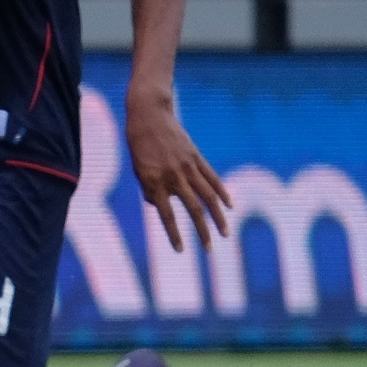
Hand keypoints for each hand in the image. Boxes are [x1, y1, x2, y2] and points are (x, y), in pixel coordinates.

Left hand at [123, 87, 230, 253]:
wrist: (149, 115)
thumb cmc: (138, 144)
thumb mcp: (137, 169)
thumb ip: (149, 189)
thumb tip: (158, 205)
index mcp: (154, 182)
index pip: (166, 215)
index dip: (174, 234)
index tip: (181, 250)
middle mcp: (173, 177)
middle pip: (193, 210)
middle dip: (202, 232)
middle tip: (209, 250)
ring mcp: (188, 167)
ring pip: (208, 197)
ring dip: (218, 218)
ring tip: (225, 233)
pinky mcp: (197, 158)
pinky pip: (213, 179)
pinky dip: (223, 193)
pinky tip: (229, 206)